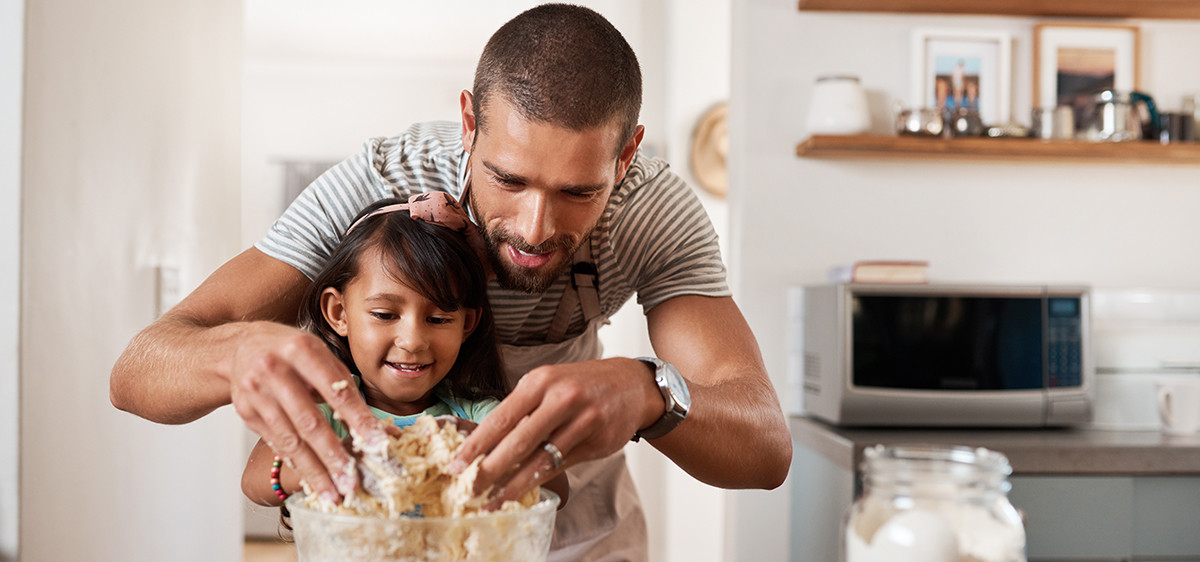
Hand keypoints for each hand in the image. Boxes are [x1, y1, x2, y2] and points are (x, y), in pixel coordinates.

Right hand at [229, 321, 386, 501]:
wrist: (242, 346)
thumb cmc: (292, 351)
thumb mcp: (320, 354)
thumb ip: (345, 386)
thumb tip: (377, 427)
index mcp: (302, 349)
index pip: (337, 391)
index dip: (359, 420)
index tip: (377, 445)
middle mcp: (275, 370)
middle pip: (309, 421)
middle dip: (333, 456)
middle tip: (351, 482)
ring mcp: (256, 392)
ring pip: (290, 439)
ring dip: (313, 470)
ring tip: (331, 493)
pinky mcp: (246, 411)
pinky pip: (276, 442)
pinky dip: (295, 463)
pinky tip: (311, 479)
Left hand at [450, 357, 660, 506]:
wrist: (632, 384)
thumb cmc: (581, 385)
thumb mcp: (549, 384)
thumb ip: (522, 410)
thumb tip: (485, 444)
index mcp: (540, 381)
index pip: (501, 418)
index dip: (476, 446)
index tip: (455, 466)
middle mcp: (561, 398)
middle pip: (518, 442)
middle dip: (489, 470)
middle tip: (468, 490)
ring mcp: (583, 420)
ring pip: (541, 460)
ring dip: (513, 486)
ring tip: (493, 502)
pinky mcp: (597, 441)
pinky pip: (562, 465)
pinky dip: (539, 482)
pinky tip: (523, 492)